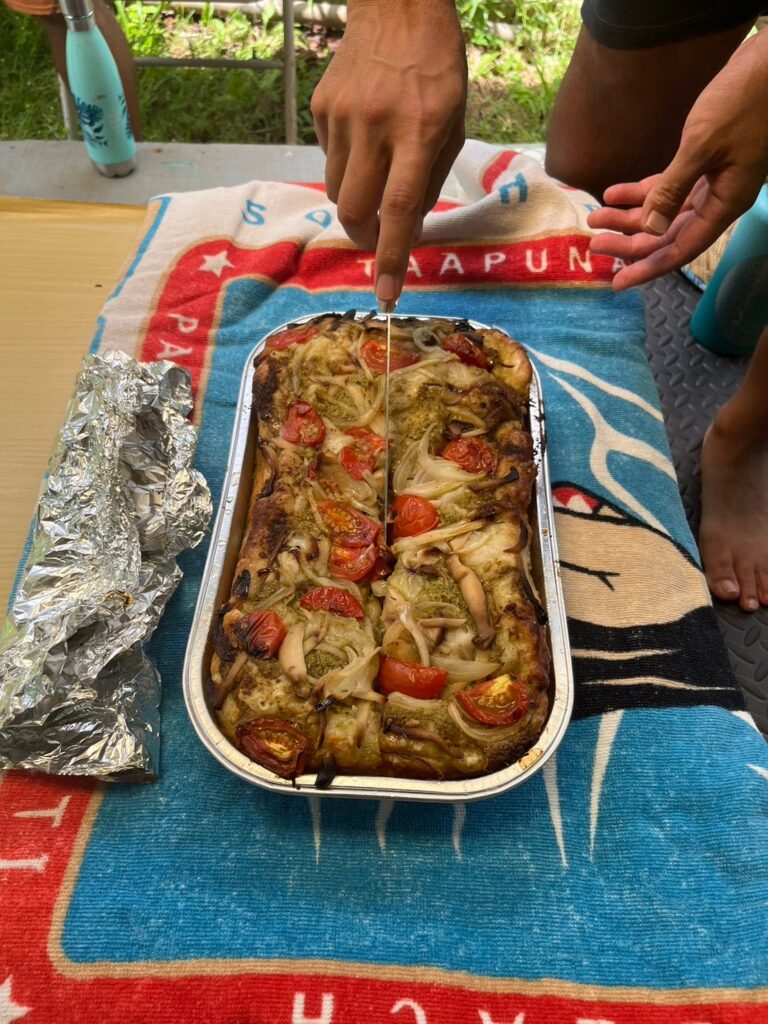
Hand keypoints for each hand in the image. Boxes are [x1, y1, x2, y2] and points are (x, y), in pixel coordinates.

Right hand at [311, 0, 466, 306]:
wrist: (396, 5)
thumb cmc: (437, 68)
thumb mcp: (452, 123)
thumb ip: (430, 179)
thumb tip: (407, 230)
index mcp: (418, 131)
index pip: (399, 208)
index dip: (392, 257)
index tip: (387, 295)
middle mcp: (375, 126)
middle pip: (353, 210)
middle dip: (365, 237)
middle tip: (380, 238)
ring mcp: (341, 116)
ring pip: (336, 190)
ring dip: (355, 200)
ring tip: (376, 174)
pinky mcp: (321, 108)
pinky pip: (329, 158)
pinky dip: (347, 165)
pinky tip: (364, 137)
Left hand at [588, 29, 767, 290]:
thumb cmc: (744, 100)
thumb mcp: (702, 146)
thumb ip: (672, 189)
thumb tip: (649, 230)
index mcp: (725, 203)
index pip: (680, 248)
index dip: (647, 267)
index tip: (618, 283)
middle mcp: (719, 199)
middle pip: (668, 233)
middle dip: (630, 241)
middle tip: (594, 244)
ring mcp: (713, 181)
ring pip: (665, 210)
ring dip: (630, 215)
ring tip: (596, 217)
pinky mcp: (706, 161)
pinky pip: (669, 185)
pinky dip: (641, 190)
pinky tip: (613, 193)